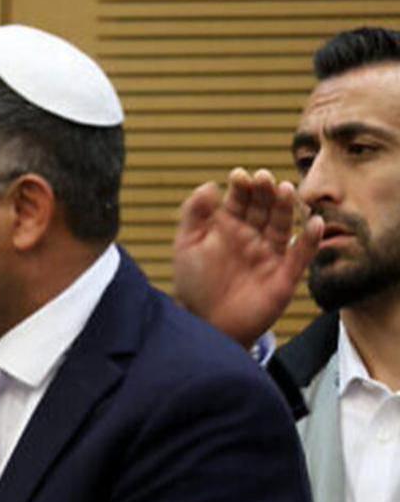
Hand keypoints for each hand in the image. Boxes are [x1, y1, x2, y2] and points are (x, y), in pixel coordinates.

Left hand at [173, 167, 321, 347]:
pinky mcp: (284, 276)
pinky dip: (309, 240)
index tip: (239, 176)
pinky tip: (313, 223)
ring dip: (286, 207)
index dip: (241, 188)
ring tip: (285, 189)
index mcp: (228, 229)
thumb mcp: (187, 246)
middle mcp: (251, 238)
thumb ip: (194, 215)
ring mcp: (269, 255)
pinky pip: (301, 256)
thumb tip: (209, 186)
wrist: (205, 325)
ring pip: (282, 226)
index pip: (239, 201)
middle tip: (263, 178)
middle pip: (263, 208)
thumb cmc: (193, 286)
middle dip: (264, 192)